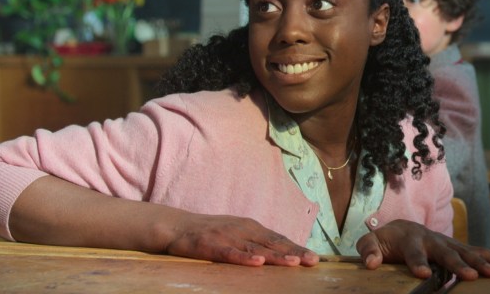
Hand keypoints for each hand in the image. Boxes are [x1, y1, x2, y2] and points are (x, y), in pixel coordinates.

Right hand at [165, 213, 318, 266]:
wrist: (176, 226)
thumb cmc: (209, 232)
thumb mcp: (236, 233)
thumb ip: (255, 241)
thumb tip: (278, 253)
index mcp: (250, 226)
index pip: (278, 238)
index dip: (296, 247)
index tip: (314, 258)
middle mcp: (242, 229)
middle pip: (272, 243)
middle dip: (294, 252)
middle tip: (312, 261)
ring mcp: (227, 237)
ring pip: (256, 248)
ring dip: (276, 256)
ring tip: (293, 262)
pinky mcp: (211, 246)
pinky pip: (230, 254)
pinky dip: (245, 258)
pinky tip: (258, 263)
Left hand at [355, 219, 489, 280]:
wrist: (401, 228)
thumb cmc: (385, 240)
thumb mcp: (371, 243)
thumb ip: (369, 251)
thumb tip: (371, 263)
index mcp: (411, 239)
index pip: (414, 252)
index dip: (418, 262)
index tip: (422, 273)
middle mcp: (433, 239)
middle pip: (447, 252)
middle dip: (459, 264)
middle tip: (470, 276)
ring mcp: (449, 243)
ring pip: (468, 252)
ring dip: (483, 262)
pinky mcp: (460, 248)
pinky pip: (480, 252)